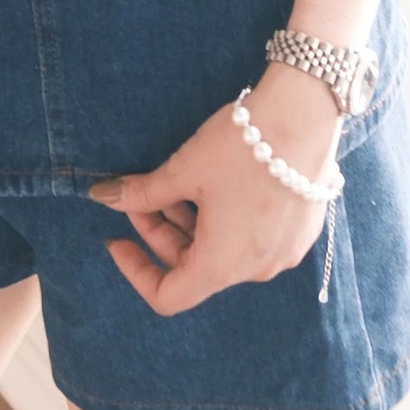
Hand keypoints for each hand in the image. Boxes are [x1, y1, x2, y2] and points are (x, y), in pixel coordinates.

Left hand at [85, 62, 343, 313]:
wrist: (305, 113)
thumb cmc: (242, 146)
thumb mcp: (184, 170)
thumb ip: (142, 193)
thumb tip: (103, 197)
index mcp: (223, 265)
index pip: (168, 296)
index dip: (135, 270)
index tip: (118, 239)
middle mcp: (256, 269)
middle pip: (194, 268)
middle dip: (161, 233)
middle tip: (144, 195)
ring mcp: (283, 252)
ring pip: (223, 251)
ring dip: (192, 224)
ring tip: (178, 184)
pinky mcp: (300, 231)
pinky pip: (252, 238)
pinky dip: (225, 220)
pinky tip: (216, 184)